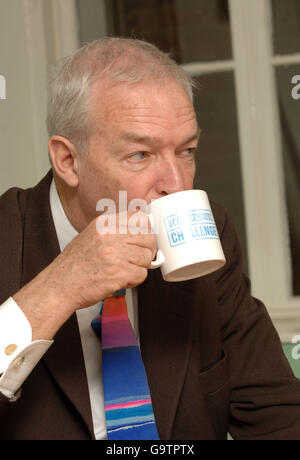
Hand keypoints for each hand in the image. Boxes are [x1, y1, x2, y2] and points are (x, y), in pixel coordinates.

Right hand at [13, 211, 155, 339]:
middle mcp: (110, 235)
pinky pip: (142, 274)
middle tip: (137, 259)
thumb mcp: (91, 235)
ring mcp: (115, 254)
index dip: (145, 230)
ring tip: (124, 270)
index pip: (139, 217)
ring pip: (147, 257)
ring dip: (139, 267)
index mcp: (105, 224)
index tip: (143, 239)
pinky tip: (121, 280)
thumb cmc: (74, 264)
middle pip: (148, 237)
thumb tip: (139, 230)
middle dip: (146, 250)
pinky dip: (134, 280)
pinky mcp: (119, 273)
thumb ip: (113, 230)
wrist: (60, 285)